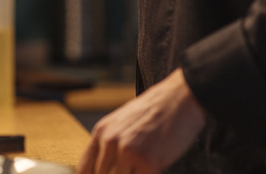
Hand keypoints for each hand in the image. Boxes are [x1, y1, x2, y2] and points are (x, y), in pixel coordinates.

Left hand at [77, 69, 206, 173]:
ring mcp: (128, 151)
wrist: (180, 98)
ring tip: (142, 167)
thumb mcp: (121, 123)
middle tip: (130, 170)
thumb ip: (108, 145)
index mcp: (101, 132)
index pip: (84, 169)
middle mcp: (110, 141)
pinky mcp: (148, 161)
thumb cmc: (154, 112)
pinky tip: (154, 168)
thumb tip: (103, 169)